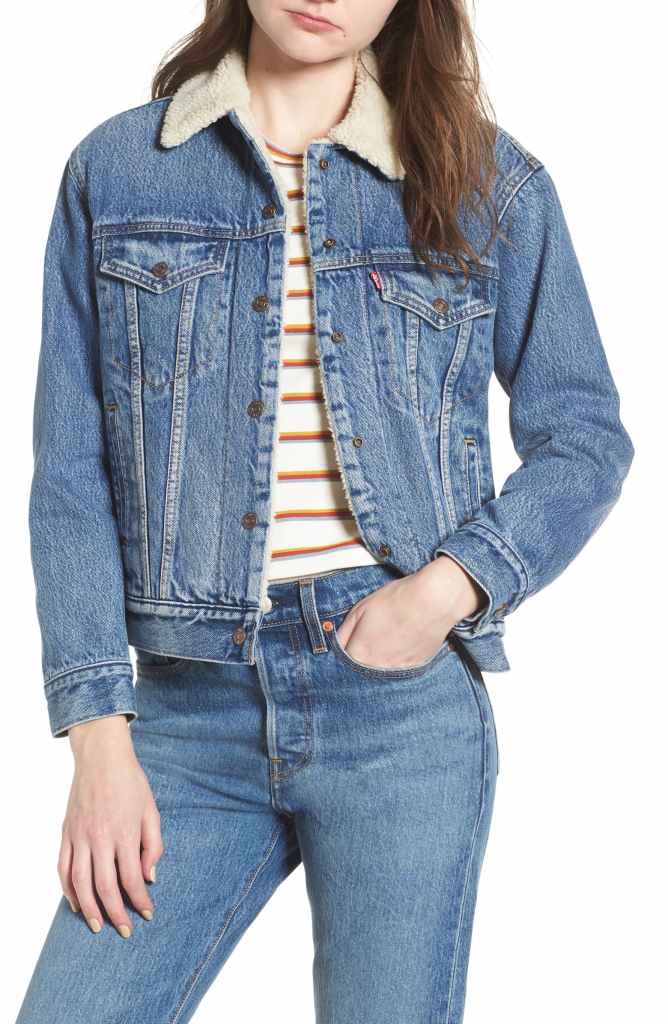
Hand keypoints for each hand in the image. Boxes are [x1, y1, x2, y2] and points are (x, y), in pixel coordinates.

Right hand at [59, 714, 162, 937]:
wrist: (101, 757)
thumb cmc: (131, 783)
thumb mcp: (151, 811)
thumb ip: (153, 846)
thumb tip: (150, 877)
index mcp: (124, 833)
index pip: (132, 878)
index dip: (140, 901)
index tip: (148, 914)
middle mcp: (99, 838)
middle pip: (104, 887)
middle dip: (116, 913)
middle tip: (125, 931)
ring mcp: (79, 837)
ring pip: (79, 883)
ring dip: (89, 909)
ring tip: (98, 926)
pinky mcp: (66, 833)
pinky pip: (63, 868)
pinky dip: (68, 890)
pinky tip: (76, 903)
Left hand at [336, 557, 486, 669]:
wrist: (433, 601)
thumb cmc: (398, 600)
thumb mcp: (361, 608)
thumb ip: (344, 631)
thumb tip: (336, 643)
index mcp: (359, 654)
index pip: (341, 662)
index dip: (346, 650)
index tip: (350, 643)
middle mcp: (376, 668)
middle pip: (361, 670)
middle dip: (361, 657)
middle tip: (371, 638)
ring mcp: (397, 670)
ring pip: (380, 670)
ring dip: (380, 659)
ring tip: (389, 637)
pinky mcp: (415, 668)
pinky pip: (400, 668)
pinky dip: (398, 658)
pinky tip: (403, 641)